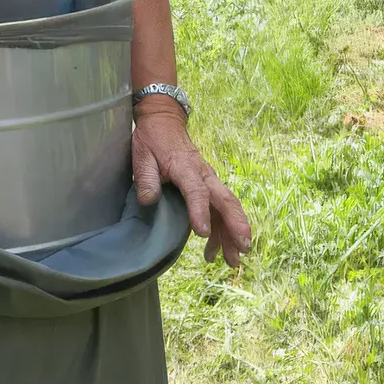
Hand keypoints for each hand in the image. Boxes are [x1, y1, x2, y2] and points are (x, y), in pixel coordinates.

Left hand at [131, 101, 250, 267]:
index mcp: (186, 168)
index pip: (196, 192)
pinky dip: (222, 231)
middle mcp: (204, 175)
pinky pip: (220, 210)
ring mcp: (209, 181)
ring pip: (227, 208)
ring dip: (232, 234)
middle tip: (242, 249)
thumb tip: (149, 200)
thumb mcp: (142, 156)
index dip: (200, 212)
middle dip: (236, 226)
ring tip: (232, 261)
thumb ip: (146, 178)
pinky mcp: (208, 187)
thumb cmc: (152, 140)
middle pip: (226, 201)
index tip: (202, 234)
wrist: (164, 121)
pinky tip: (216, 251)